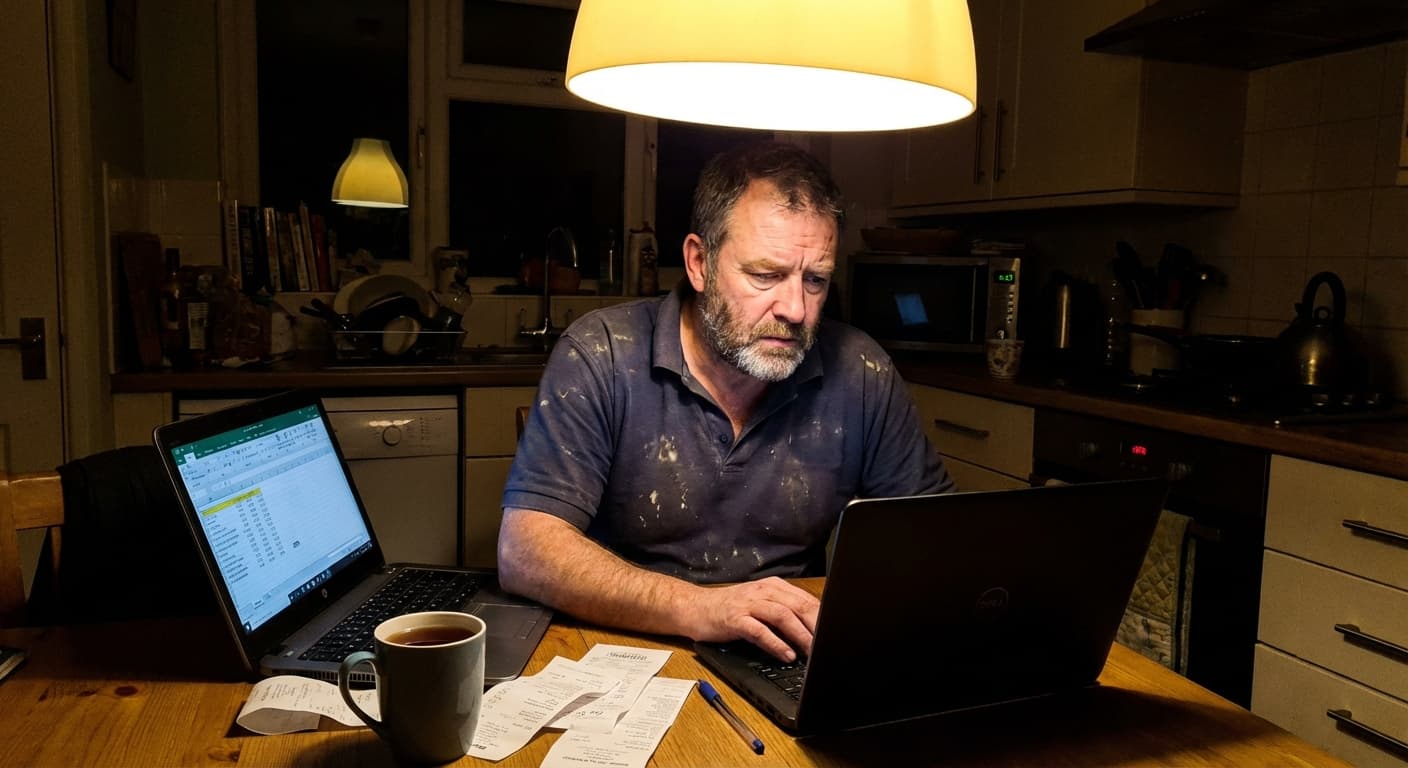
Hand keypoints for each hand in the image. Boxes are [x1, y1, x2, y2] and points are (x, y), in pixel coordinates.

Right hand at [682, 577, 819, 662]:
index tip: (835, 634)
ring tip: (813, 652)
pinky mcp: (735, 619)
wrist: (695, 608)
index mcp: (773, 587)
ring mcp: (748, 604)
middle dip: (817, 626)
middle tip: (829, 644)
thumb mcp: (760, 605)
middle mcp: (763, 591)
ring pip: (782, 616)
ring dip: (800, 635)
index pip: (806, 600)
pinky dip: (776, 644)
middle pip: (798, 606)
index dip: (823, 617)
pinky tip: (786, 655)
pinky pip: (759, 631)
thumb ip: (783, 612)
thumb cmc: (730, 610)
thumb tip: (813, 630)